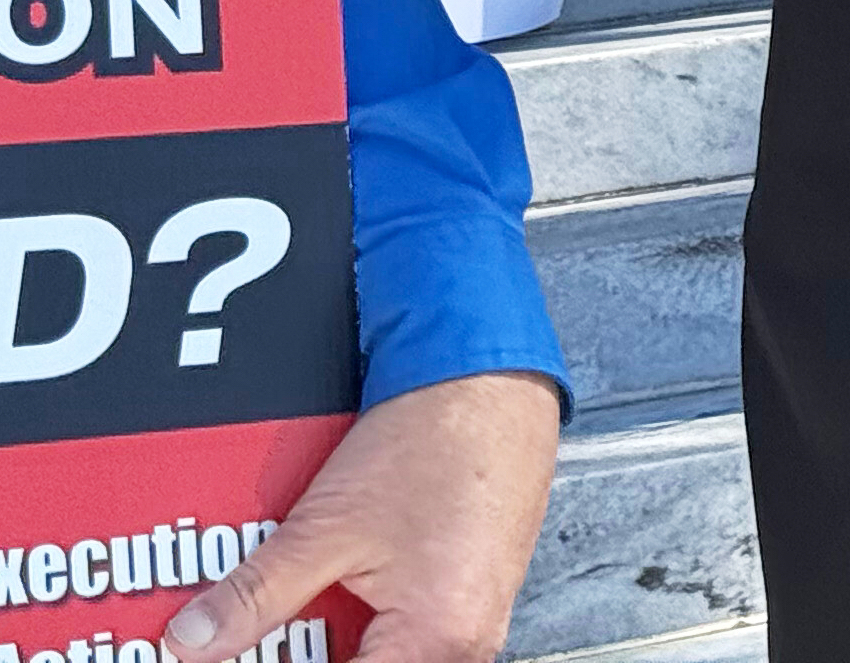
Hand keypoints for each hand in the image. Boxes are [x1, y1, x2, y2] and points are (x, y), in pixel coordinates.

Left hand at [167, 368, 559, 662]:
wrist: (495, 376)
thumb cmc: (438, 439)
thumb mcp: (328, 525)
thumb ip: (256, 594)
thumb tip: (193, 641)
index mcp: (434, 642)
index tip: (231, 656)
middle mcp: (465, 643)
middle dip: (297, 650)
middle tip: (246, 632)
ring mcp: (473, 615)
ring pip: (378, 652)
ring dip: (325, 634)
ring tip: (284, 606)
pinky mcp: (470, 587)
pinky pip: (402, 629)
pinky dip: (355, 617)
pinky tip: (322, 588)